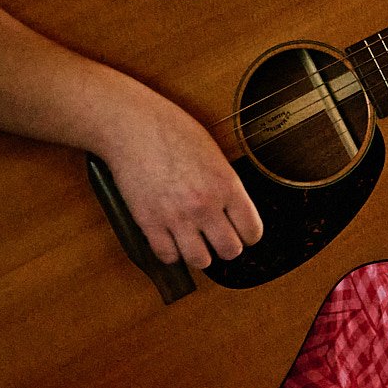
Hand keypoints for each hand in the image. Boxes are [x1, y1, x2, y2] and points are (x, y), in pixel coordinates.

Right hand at [96, 83, 264, 269]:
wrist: (135, 127)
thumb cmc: (172, 130)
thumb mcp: (213, 153)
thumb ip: (225, 184)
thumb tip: (232, 209)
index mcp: (226, 185)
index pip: (252, 230)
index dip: (249, 235)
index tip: (244, 233)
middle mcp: (205, 206)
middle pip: (230, 251)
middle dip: (227, 247)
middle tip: (219, 239)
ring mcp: (177, 217)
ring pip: (200, 260)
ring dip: (200, 255)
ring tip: (196, 242)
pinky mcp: (149, 223)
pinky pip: (167, 256)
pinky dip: (171, 253)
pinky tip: (172, 240)